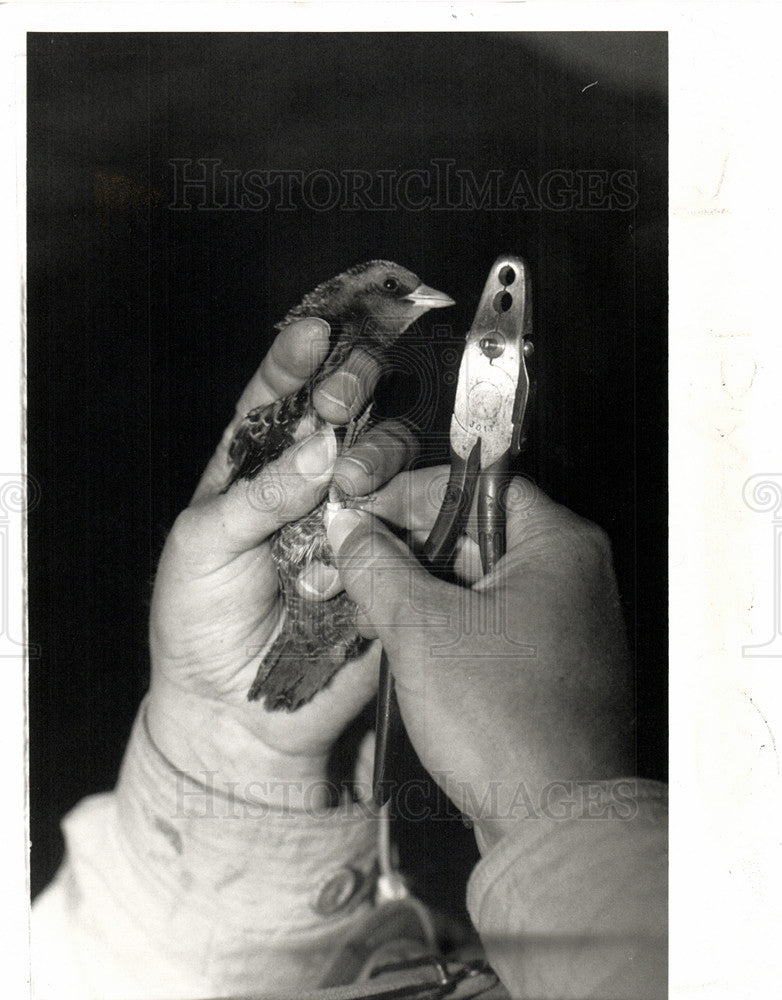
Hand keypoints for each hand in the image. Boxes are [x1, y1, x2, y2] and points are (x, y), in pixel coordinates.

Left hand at [146, 317, 414, 808]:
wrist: (235, 714)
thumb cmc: (199, 622)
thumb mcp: (202, 548)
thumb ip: (258, 495)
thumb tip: (321, 448)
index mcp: (252, 473)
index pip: (274, 402)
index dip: (294, 364)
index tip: (316, 332)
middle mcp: (308, 488)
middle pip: (341, 421)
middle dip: (349, 392)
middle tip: (350, 386)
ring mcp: (353, 523)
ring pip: (383, 464)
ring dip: (377, 453)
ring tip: (354, 475)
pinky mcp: (388, 563)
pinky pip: (410, 525)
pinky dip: (411, 508)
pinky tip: (400, 505)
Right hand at [326, 469, 633, 849]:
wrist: (552, 820)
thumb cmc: (500, 714)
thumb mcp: (420, 626)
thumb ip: (377, 565)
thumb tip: (348, 528)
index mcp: (559, 545)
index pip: (480, 484)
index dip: (414, 491)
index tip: (364, 508)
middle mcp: (574, 577)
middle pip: (478, 534)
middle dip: (410, 548)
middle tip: (357, 561)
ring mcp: (566, 625)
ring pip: (480, 584)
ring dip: (421, 591)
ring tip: (369, 606)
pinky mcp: (552, 668)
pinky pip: (492, 626)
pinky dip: (447, 627)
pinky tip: (402, 645)